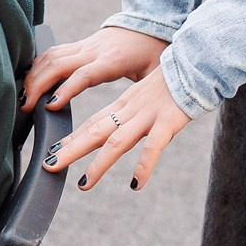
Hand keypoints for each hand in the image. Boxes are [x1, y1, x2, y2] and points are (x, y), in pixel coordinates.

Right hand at [23, 25, 167, 111]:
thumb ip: (152, 90)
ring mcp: (85, 45)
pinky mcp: (80, 45)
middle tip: (25, 106)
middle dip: (38, 84)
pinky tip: (29, 80)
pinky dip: (37, 65)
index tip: (50, 106)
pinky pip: (52, 52)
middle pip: (58, 64)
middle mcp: (94, 50)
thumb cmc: (155, 52)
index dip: (65, 89)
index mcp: (112, 60)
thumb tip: (151, 112)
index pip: (84, 74)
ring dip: (33, 75)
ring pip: (50, 56)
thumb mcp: (159, 72)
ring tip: (23, 97)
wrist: (150, 22)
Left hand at [44, 69, 193, 192]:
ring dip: (99, 163)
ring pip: (117, 141)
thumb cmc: (173, 82)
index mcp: (124, 105)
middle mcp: (130, 110)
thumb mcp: (145, 96)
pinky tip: (135, 184)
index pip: (92, 123)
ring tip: (84, 184)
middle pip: (94, 131)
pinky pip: (153, 146)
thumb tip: (117, 132)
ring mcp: (148, 116)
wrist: (197, 62)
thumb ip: (130, 112)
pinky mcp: (168, 122)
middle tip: (49, 166)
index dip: (71, 138)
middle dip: (70, 149)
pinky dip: (143, 165)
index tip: (52, 152)